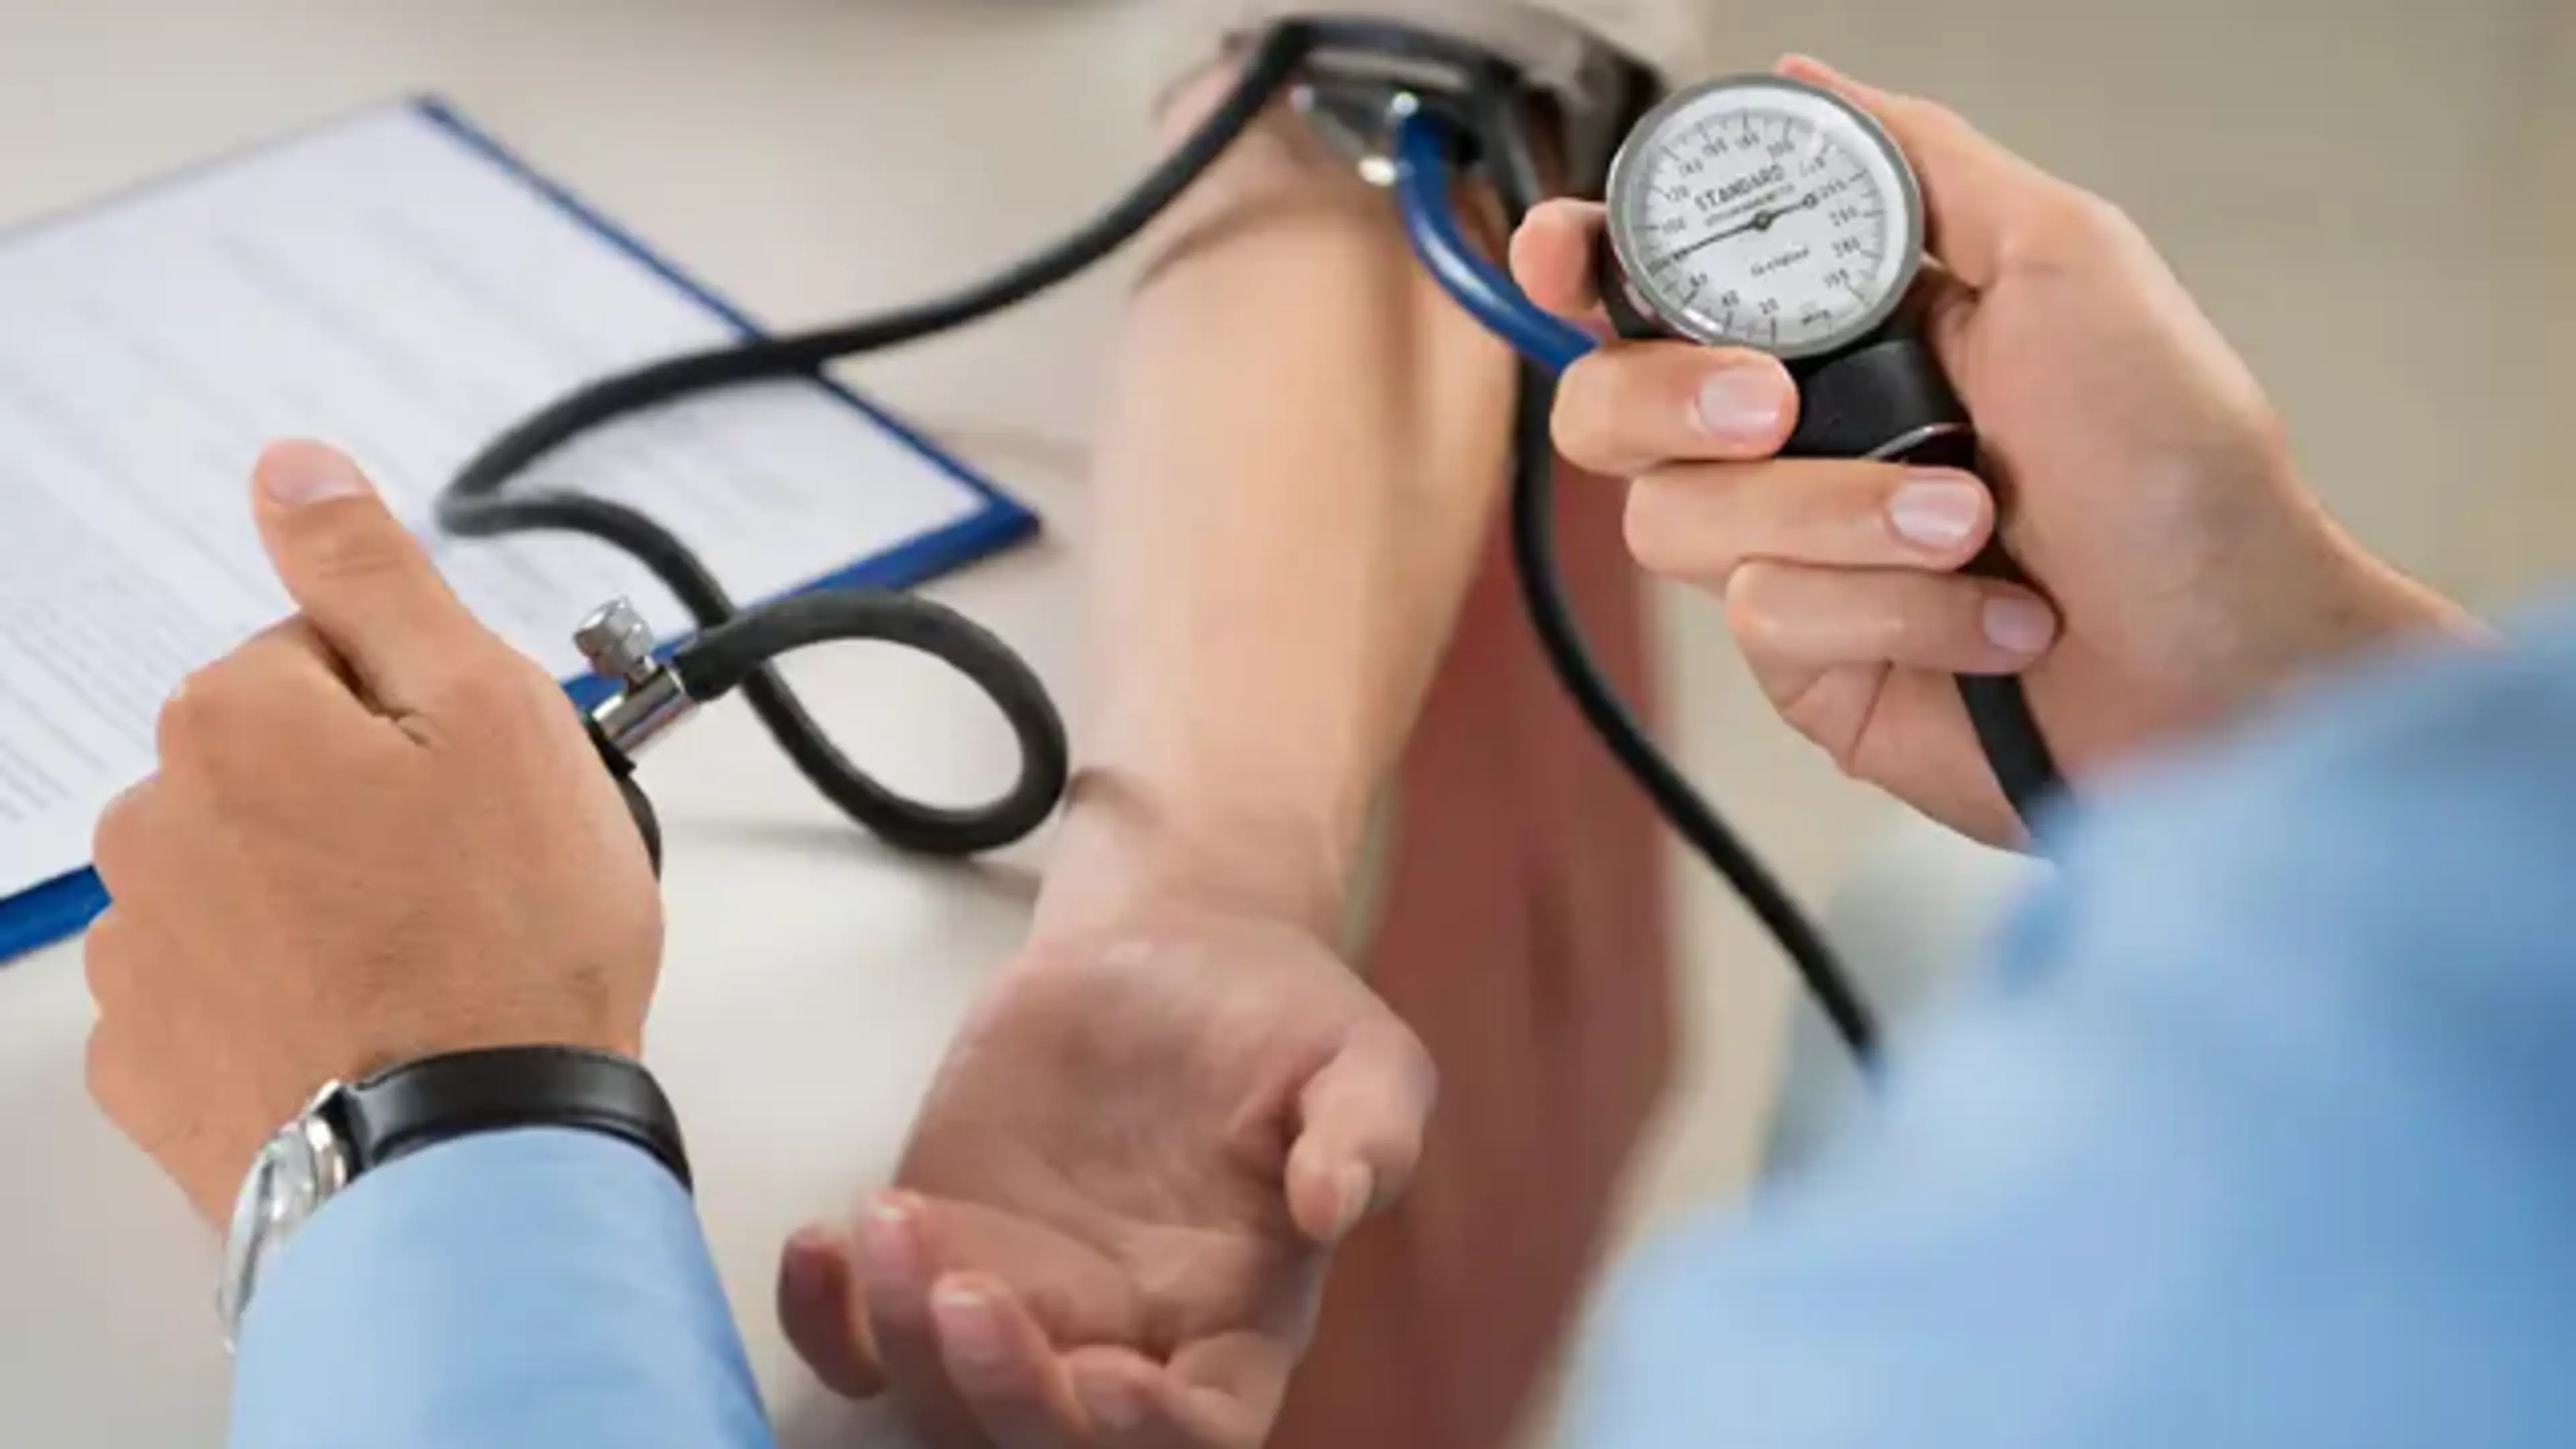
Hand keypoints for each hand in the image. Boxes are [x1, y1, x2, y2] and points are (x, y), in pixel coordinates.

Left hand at [84, 440, 661, 1220]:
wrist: (467, 1159)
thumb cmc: (506, 938)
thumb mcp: (489, 711)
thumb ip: (375, 577)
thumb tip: (287, 463)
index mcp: (232, 718)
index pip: (327, 661)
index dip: (424, 718)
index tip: (481, 790)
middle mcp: (151, 825)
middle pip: (278, 772)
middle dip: (362, 807)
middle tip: (471, 885)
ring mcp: (139, 957)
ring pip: (246, 883)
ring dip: (320, 906)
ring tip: (429, 974)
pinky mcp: (149, 1069)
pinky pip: (221, 995)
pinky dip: (286, 1003)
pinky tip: (369, 1035)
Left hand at [775, 903, 1433, 1448]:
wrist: (1173, 951)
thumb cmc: (1281, 1021)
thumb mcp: (1360, 1056)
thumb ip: (1368, 1129)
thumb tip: (1340, 1199)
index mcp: (1236, 1324)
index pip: (1204, 1432)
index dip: (1158, 1436)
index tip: (1119, 1378)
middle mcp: (1124, 1342)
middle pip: (1052, 1441)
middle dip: (1004, 1396)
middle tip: (971, 1294)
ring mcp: (1021, 1305)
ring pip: (944, 1400)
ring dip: (906, 1342)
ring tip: (894, 1218)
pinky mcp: (941, 1251)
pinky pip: (858, 1339)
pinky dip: (824, 1320)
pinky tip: (824, 1242)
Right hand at [1512, 56, 2469, 843]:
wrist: (2230, 660)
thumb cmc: (2182, 469)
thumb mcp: (2069, 261)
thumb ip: (1922, 165)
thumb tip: (1806, 82)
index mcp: (1838, 331)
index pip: (1652, 285)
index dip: (1580, 265)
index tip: (1569, 259)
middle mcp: (1793, 439)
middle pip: (1606, 405)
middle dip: (1673, 397)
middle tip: (1776, 408)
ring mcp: (1788, 555)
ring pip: (1677, 521)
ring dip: (1837, 517)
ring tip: (1973, 526)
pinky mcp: (1804, 662)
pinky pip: (1762, 618)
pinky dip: (1892, 607)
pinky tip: (1993, 618)